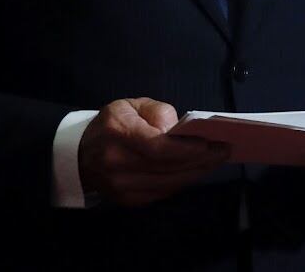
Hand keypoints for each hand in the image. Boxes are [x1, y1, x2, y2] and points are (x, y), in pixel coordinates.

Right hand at [78, 97, 229, 206]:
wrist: (80, 154)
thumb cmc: (111, 123)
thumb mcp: (131, 105)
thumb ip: (158, 112)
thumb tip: (180, 130)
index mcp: (119, 133)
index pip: (158, 147)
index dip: (187, 148)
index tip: (211, 143)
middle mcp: (118, 163)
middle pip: (167, 168)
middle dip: (200, 160)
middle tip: (224, 151)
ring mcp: (121, 187)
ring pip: (168, 184)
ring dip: (196, 173)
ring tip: (216, 160)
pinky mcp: (127, 201)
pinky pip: (162, 193)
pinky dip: (182, 182)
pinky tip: (197, 171)